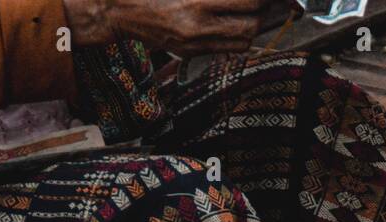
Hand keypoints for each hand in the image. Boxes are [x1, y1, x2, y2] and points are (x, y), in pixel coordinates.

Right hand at [62, 0, 283, 55]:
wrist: (112, 11)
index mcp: (193, 4)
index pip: (245, 1)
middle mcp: (196, 28)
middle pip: (250, 26)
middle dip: (265, 12)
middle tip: (273, 1)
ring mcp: (194, 44)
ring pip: (243, 42)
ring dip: (255, 26)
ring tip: (259, 11)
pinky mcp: (190, 52)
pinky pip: (227, 49)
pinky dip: (239, 36)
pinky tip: (240, 22)